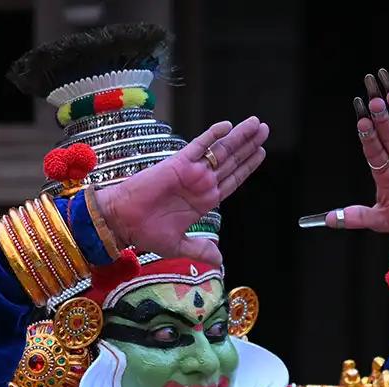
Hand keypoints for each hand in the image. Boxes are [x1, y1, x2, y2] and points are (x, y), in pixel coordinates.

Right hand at [92, 115, 268, 263]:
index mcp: (204, 200)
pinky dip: (213, 135)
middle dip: (250, 145)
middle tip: (266, 129)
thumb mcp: (180, 246)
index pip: (233, 179)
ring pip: (221, 151)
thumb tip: (219, 260)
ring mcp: (191, 172)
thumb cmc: (146, 232)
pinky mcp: (178, 164)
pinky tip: (227, 126)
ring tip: (257, 124)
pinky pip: (199, 146)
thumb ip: (201, 249)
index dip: (248, 166)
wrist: (122, 222)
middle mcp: (201, 183)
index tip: (261, 152)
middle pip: (232, 160)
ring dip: (240, 137)